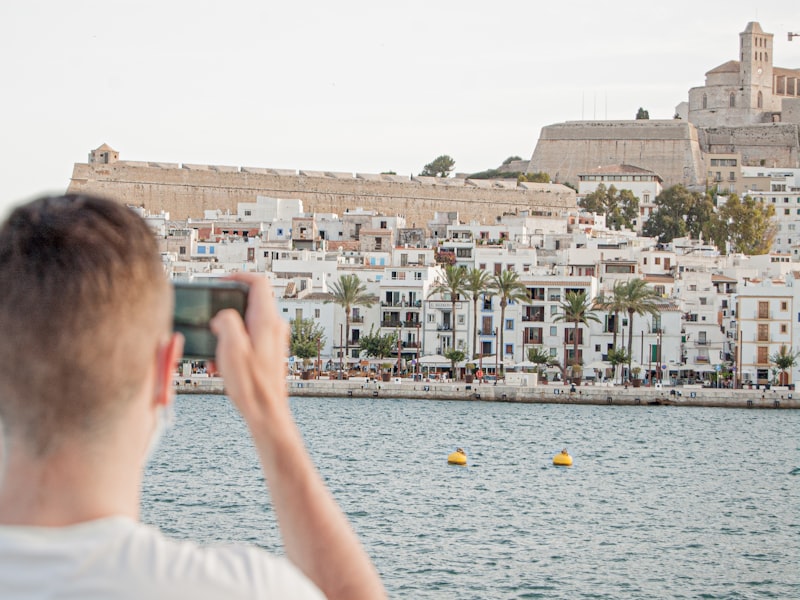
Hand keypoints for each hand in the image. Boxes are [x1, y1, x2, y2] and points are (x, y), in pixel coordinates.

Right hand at [210, 274, 288, 422]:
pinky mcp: (268, 352)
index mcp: (266, 320)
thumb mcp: (231, 347)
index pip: (258, 283)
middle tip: (209, 320)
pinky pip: (247, 340)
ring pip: (245, 324)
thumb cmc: (251, 383)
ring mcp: (272, 339)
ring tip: (213, 351)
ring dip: (226, 334)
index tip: (220, 282)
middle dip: (225, 311)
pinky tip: (220, 365)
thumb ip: (226, 321)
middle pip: (248, 303)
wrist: (266, 412)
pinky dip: (232, 347)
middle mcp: (273, 326)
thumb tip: (222, 316)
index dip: (238, 277)